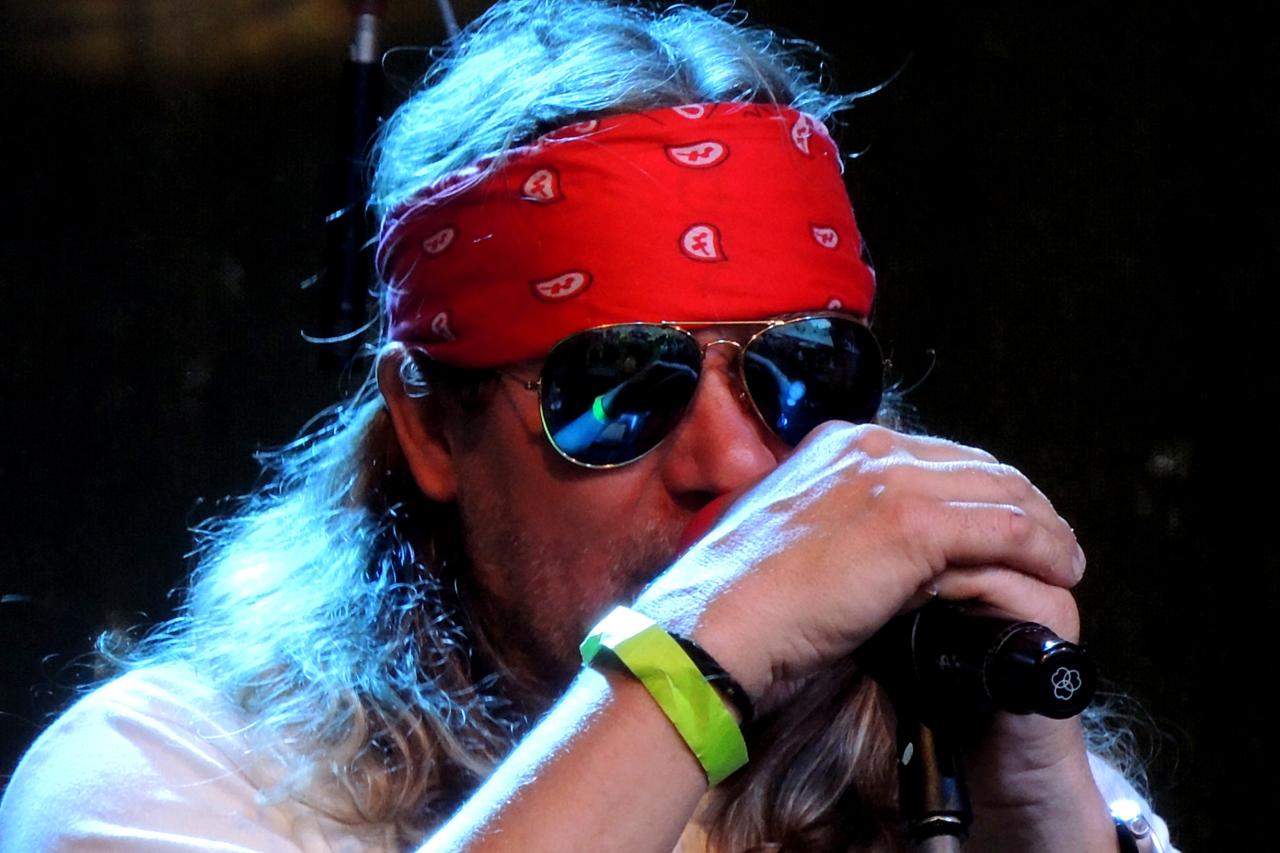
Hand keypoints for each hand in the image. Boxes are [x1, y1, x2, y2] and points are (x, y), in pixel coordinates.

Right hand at [634, 422, 1084, 709]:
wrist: (712, 626)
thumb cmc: (737, 602)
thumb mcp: (788, 541)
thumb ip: (833, 527)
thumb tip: (868, 552)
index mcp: (832, 446)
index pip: (932, 456)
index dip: (976, 489)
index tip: (1001, 522)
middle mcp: (864, 447)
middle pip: (974, 465)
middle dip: (1019, 502)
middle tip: (1049, 540)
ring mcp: (888, 479)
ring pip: (1000, 490)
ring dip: (1044, 525)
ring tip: (1066, 557)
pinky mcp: (910, 523)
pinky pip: (1006, 527)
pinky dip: (1043, 547)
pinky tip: (1062, 570)